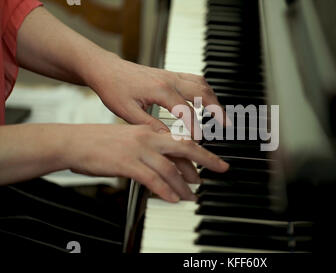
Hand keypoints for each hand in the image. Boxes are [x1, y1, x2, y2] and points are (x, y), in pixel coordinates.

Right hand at [63, 124, 228, 201]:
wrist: (74, 142)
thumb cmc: (99, 142)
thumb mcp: (129, 139)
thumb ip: (149, 149)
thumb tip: (165, 164)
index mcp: (149, 131)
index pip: (181, 141)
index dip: (200, 151)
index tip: (213, 160)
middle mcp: (147, 138)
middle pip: (184, 148)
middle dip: (206, 159)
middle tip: (220, 169)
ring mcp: (137, 150)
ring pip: (170, 168)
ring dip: (184, 185)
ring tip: (192, 196)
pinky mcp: (126, 163)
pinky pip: (152, 179)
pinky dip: (165, 190)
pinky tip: (172, 198)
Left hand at [88, 56, 225, 134]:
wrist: (106, 69)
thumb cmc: (113, 89)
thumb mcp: (129, 113)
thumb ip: (152, 126)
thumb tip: (170, 140)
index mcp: (159, 90)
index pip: (186, 112)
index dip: (196, 128)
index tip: (201, 142)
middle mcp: (169, 79)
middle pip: (202, 93)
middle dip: (217, 111)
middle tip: (227, 126)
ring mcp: (171, 74)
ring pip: (202, 84)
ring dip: (214, 99)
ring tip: (222, 116)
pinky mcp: (170, 73)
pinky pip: (195, 79)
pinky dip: (206, 90)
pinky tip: (208, 101)